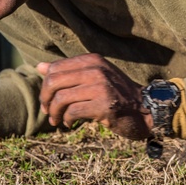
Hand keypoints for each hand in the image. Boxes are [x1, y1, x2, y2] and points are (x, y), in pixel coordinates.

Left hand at [37, 54, 152, 139]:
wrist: (145, 109)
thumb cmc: (116, 94)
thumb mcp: (93, 77)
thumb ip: (68, 72)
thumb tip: (40, 66)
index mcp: (92, 60)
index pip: (55, 68)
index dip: (45, 86)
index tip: (47, 100)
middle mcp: (96, 69)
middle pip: (54, 82)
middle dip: (46, 100)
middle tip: (48, 112)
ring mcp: (101, 86)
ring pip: (61, 99)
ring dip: (54, 113)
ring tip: (57, 121)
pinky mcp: (104, 104)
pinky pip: (72, 112)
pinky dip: (66, 120)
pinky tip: (69, 124)